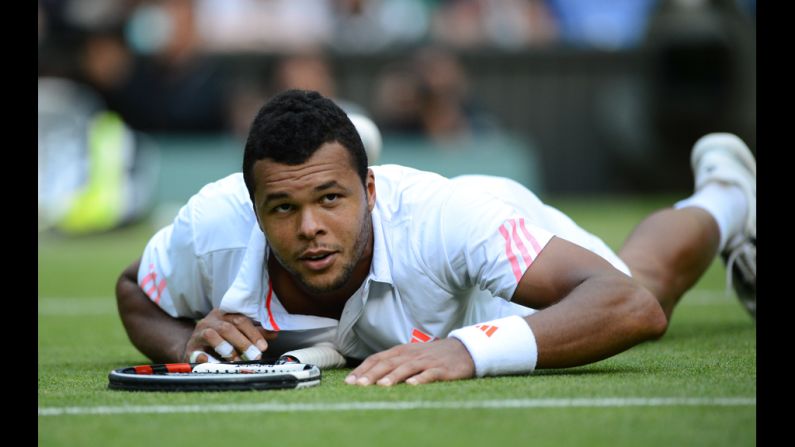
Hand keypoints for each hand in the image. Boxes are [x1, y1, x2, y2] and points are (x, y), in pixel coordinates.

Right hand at [183, 309, 277, 361]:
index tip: (263, 346)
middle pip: (228, 327)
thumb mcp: (238, 332)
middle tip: (254, 356)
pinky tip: (214, 363)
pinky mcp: (190, 348)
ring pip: (211, 335)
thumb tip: (274, 333)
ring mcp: (198, 333)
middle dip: (243, 343)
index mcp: (224, 313)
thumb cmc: (221, 338)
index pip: (241, 319)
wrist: (196, 346)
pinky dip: (205, 358)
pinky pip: (196, 352)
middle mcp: (210, 320)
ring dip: (227, 348)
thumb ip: (255, 332)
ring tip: (237, 360)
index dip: (253, 333)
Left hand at [345, 338, 474, 385]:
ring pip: (406, 367)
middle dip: (372, 374)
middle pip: (388, 363)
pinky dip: (420, 379)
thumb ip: (392, 363)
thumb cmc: (431, 356)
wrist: (462, 350)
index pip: (377, 358)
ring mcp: (426, 361)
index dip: (363, 369)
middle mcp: (411, 355)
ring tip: (381, 386)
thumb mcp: (410, 355)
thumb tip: (368, 377)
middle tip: (359, 385)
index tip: (349, 381)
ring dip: (393, 376)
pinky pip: (429, 374)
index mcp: (401, 351)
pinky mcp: (441, 369)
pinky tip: (412, 385)